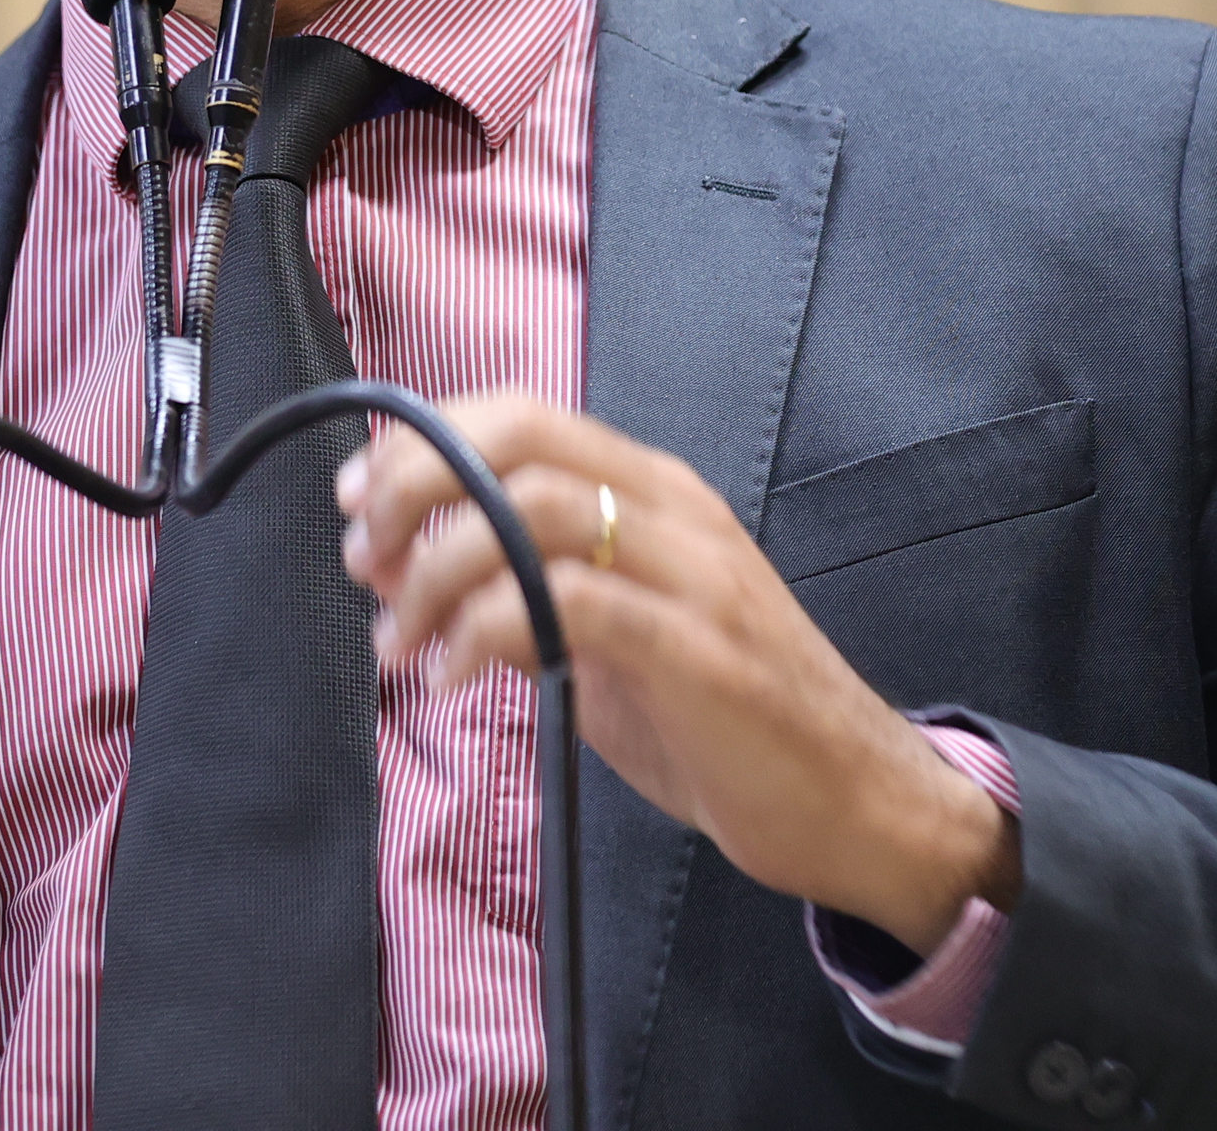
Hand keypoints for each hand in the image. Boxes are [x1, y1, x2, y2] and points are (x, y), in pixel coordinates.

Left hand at [337, 389, 1018, 953]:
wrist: (858, 802)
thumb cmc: (729, 723)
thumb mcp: (614, 645)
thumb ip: (532, 599)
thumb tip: (422, 583)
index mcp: (653, 494)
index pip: (524, 415)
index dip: (426, 441)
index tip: (359, 499)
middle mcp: (675, 512)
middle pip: (522, 441)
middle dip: (418, 485)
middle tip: (365, 558)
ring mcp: (695, 575)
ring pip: (536, 513)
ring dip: (439, 570)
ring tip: (399, 640)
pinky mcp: (701, 650)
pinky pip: (572, 604)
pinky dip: (485, 629)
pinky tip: (450, 676)